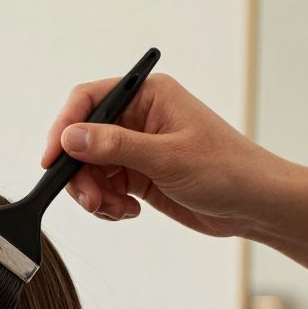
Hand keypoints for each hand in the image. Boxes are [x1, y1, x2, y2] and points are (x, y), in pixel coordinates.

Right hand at [41, 73, 287, 235]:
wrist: (255, 205)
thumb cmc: (227, 170)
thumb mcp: (168, 157)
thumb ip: (116, 146)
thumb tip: (72, 137)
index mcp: (148, 97)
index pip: (89, 100)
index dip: (65, 128)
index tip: (52, 160)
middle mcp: (139, 118)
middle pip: (83, 140)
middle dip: (81, 174)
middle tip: (91, 200)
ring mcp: (137, 148)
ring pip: (90, 169)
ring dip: (94, 194)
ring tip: (116, 209)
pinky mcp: (138, 175)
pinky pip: (104, 188)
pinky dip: (107, 204)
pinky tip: (128, 211)